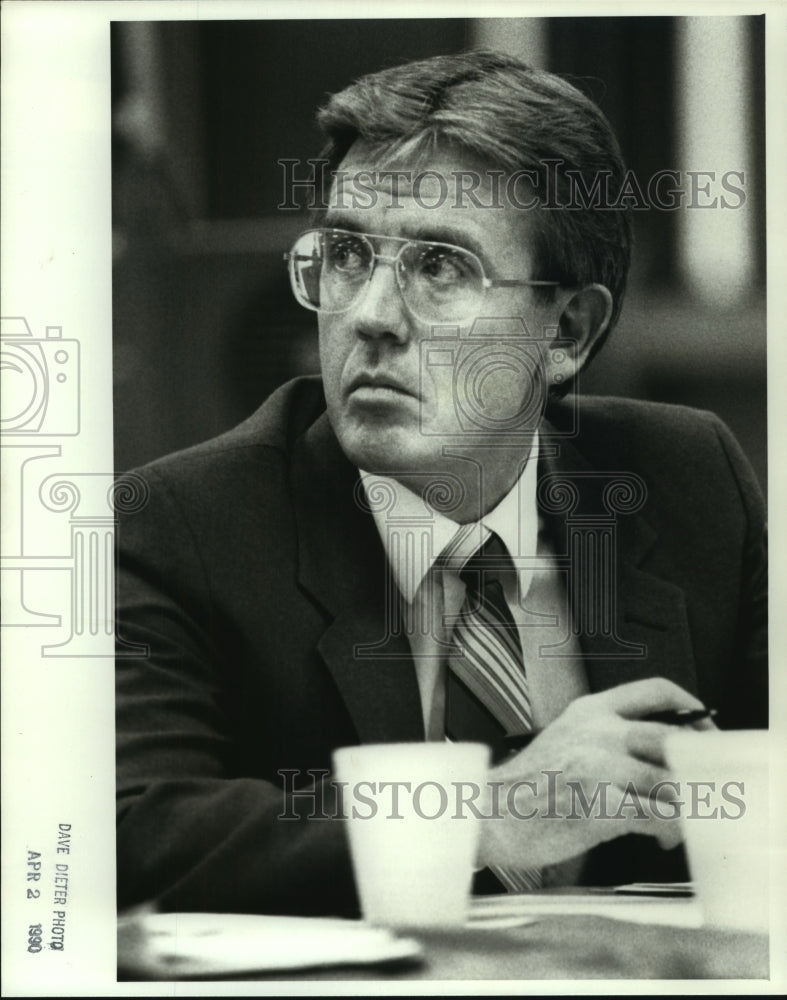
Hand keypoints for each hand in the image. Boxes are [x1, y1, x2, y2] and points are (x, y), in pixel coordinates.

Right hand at [477, 677, 714, 869]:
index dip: (692, 708)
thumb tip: (662, 755)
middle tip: (702, 786)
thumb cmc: (528, 786)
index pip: (655, 690)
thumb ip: (608, 737)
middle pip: (673, 737)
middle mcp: (597, 731)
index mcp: (590, 710)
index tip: (705, 729)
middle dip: (696, 766)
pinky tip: (661, 838)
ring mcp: (598, 766)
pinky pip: (657, 816)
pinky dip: (670, 831)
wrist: (491, 814)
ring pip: (670, 779)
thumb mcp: (566, 739)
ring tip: (678, 821)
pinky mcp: (599, 805)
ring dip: (684, 805)